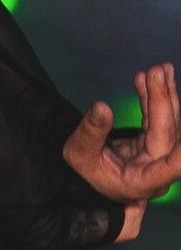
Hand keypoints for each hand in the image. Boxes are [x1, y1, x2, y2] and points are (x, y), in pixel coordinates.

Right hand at [63, 63, 179, 240]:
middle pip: (168, 132)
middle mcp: (157, 168)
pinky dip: (152, 98)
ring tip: (160, 68)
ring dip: (164, 94)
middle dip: (163, 99)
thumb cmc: (83, 173)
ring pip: (168, 122)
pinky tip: (146, 79)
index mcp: (143, 180)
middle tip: (157, 70)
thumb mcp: (79, 154)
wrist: (84, 178)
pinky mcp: (152, 142)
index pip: (171, 167)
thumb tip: (102, 106)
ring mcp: (157, 154)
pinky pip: (156, 118)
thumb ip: (91, 133)